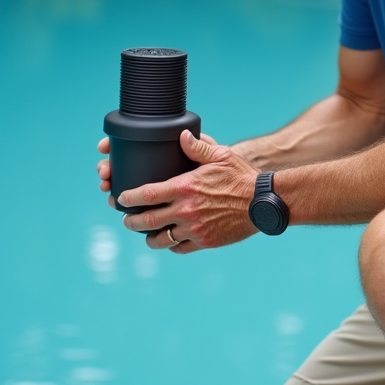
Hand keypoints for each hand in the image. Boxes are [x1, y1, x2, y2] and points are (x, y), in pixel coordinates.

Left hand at [96, 131, 258, 252]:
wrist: (263, 203)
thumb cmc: (241, 176)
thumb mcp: (221, 156)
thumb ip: (198, 147)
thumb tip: (181, 135)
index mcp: (185, 187)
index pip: (145, 194)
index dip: (128, 197)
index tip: (121, 198)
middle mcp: (185, 210)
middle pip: (146, 220)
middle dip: (131, 221)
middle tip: (126, 219)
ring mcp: (194, 229)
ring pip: (160, 239)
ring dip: (148, 237)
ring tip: (145, 233)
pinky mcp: (205, 242)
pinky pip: (179, 248)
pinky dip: (170, 245)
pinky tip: (169, 240)